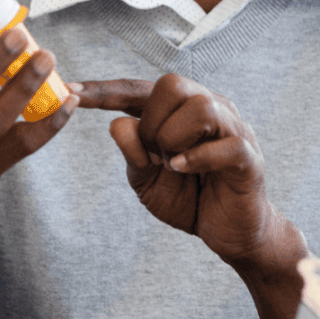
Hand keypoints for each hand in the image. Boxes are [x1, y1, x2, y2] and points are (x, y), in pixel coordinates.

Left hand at [79, 73, 285, 266]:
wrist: (231, 234)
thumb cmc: (189, 200)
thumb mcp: (147, 180)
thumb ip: (132, 153)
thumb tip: (117, 124)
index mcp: (182, 111)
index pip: (139, 89)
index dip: (105, 90)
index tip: (70, 90)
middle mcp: (210, 109)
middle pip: (172, 84)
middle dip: (151, 122)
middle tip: (154, 156)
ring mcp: (234, 129)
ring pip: (201, 107)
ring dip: (175, 139)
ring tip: (174, 165)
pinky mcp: (249, 157)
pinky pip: (226, 145)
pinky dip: (197, 158)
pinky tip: (182, 170)